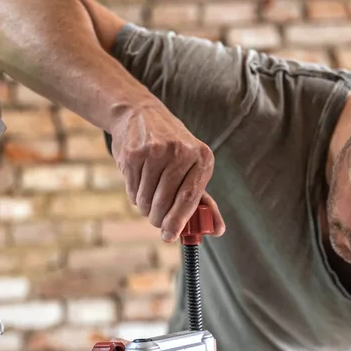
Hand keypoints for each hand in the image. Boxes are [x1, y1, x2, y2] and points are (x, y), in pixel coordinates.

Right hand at [110, 103, 225, 242]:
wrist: (140, 114)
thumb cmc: (172, 149)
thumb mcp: (193, 167)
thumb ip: (204, 200)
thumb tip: (217, 230)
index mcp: (202, 157)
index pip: (190, 198)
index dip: (178, 221)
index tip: (170, 235)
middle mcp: (180, 152)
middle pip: (165, 202)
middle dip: (159, 218)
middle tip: (156, 220)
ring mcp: (155, 151)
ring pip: (147, 199)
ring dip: (145, 207)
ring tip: (147, 195)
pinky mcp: (134, 153)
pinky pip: (133, 189)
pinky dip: (134, 193)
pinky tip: (138, 180)